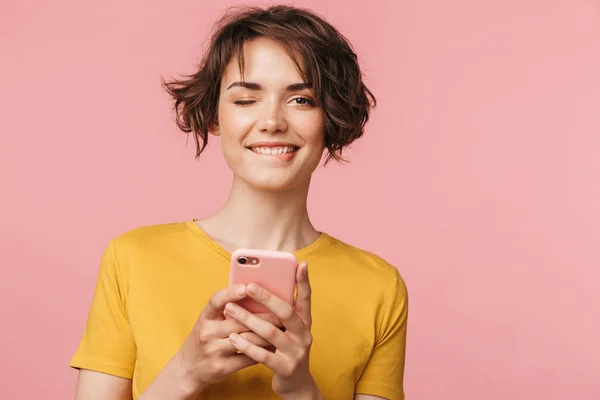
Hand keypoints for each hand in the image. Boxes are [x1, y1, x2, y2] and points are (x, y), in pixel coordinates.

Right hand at [175, 285, 281, 392]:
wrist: (187, 370)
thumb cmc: (204, 339)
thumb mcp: (207, 322)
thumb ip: (224, 310)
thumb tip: (252, 294)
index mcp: (204, 317)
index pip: (216, 301)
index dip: (230, 293)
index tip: (246, 287)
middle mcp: (207, 333)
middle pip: (239, 321)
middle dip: (264, 317)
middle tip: (282, 313)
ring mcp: (214, 351)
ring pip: (247, 340)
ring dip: (267, 335)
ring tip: (282, 329)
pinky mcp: (222, 367)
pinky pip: (247, 358)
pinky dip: (262, 352)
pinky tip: (273, 347)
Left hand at [224, 262, 321, 398]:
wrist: (295, 385)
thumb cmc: (286, 349)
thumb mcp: (288, 331)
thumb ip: (279, 314)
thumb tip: (258, 290)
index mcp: (305, 322)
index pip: (306, 298)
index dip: (304, 282)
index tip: (300, 264)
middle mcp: (304, 335)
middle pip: (285, 312)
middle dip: (266, 298)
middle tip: (248, 286)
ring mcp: (296, 352)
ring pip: (270, 332)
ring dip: (249, 319)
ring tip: (231, 310)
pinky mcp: (285, 368)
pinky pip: (263, 355)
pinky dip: (247, 345)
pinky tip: (233, 337)